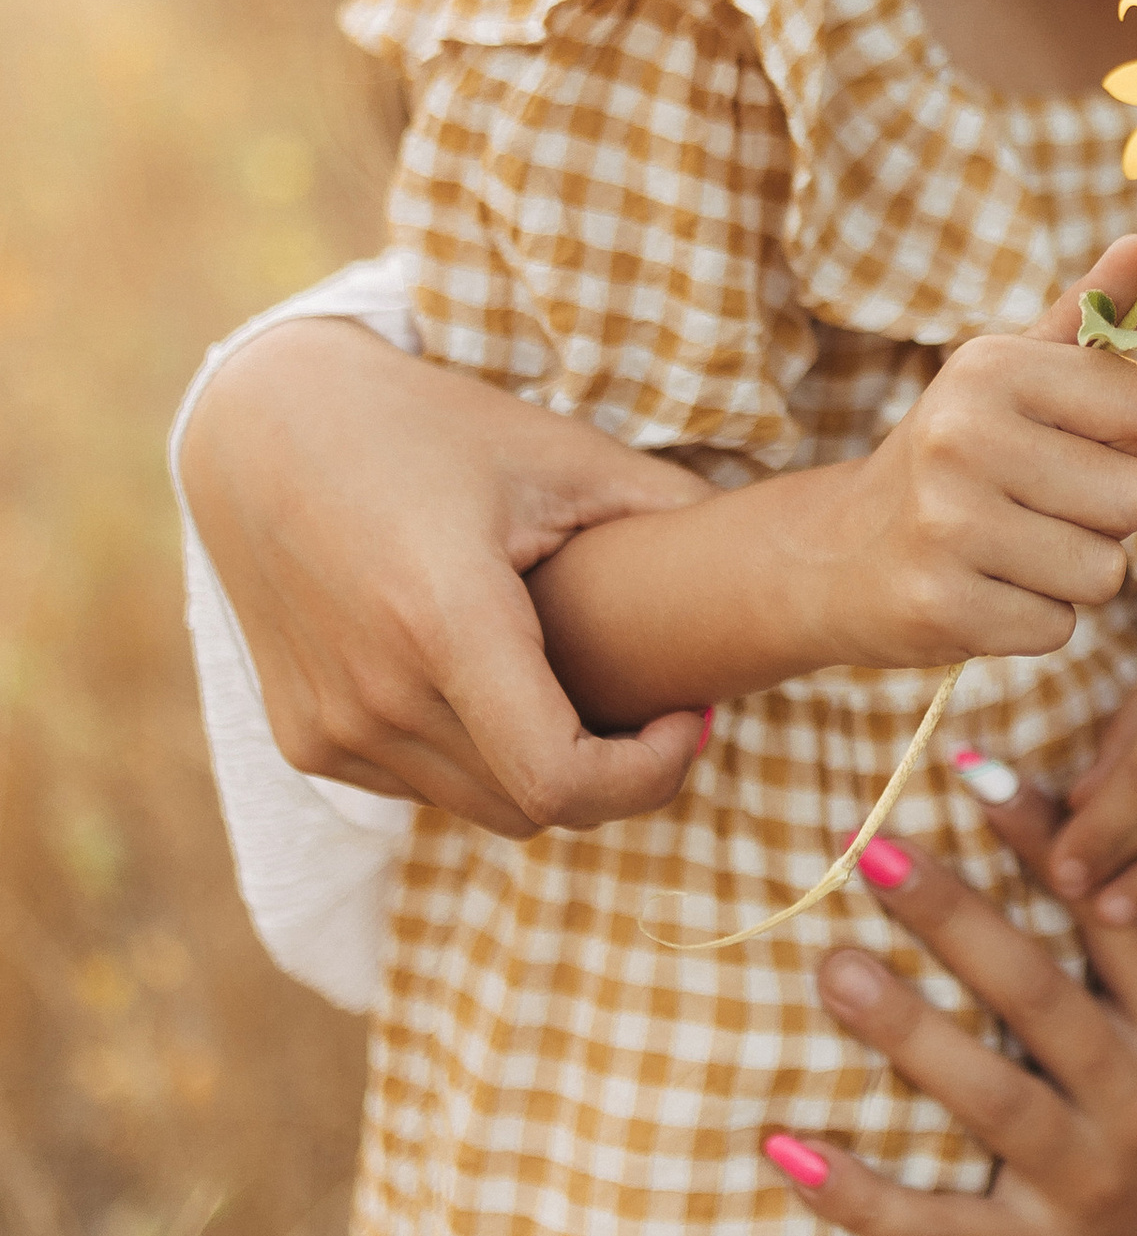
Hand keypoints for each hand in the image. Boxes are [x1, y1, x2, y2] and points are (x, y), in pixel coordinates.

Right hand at [180, 316, 713, 837]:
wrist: (265, 430)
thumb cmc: (427, 428)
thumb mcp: (560, 453)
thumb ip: (669, 509)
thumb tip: (773, 556)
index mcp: (443, 621)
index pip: (562, 782)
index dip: (649, 776)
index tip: (692, 718)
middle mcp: (377, 693)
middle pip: (534, 806)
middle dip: (615, 773)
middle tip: (661, 706)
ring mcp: (331, 728)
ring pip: (480, 807)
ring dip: (546, 771)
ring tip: (586, 690)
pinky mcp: (305, 740)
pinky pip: (425, 787)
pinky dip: (479, 759)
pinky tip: (505, 686)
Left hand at [766, 797, 1136, 1235]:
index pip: (1110, 915)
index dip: (1046, 840)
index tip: (971, 766)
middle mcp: (1134, 1097)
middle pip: (1041, 997)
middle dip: (957, 919)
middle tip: (873, 848)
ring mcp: (1081, 1180)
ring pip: (991, 1100)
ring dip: (909, 1033)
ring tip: (832, 967)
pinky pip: (936, 1227)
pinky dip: (858, 1195)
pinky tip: (783, 1146)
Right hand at [839, 238, 1136, 666]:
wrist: (838, 554)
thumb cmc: (955, 455)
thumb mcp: (1008, 374)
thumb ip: (1087, 315)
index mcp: (990, 368)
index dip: (1129, 437)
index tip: (1076, 440)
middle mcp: (962, 435)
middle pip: (1136, 498)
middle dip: (1104, 515)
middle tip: (1040, 505)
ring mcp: (946, 524)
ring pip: (1104, 572)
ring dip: (1072, 573)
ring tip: (1012, 549)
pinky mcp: (939, 605)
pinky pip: (1057, 627)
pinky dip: (1033, 619)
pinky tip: (984, 589)